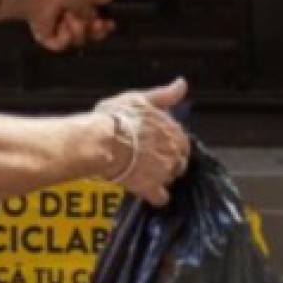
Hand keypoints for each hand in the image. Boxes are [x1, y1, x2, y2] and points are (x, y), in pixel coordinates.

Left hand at [21, 0, 115, 51]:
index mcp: (79, 7)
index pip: (97, 22)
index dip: (105, 26)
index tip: (109, 24)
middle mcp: (70, 19)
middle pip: (90, 35)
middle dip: (95, 31)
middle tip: (96, 24)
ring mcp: (59, 30)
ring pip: (78, 41)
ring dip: (77, 29)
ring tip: (68, 16)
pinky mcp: (48, 39)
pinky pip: (62, 45)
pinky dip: (64, 37)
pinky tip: (61, 26)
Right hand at [94, 78, 190, 207]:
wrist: (100, 142)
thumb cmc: (116, 118)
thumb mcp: (139, 99)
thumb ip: (164, 95)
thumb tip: (182, 84)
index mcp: (172, 129)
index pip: (181, 140)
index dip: (169, 142)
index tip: (156, 143)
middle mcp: (173, 151)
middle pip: (179, 160)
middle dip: (168, 160)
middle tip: (148, 159)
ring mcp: (164, 171)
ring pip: (171, 177)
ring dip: (161, 176)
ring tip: (143, 172)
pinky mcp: (151, 188)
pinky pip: (161, 197)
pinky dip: (156, 196)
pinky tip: (146, 191)